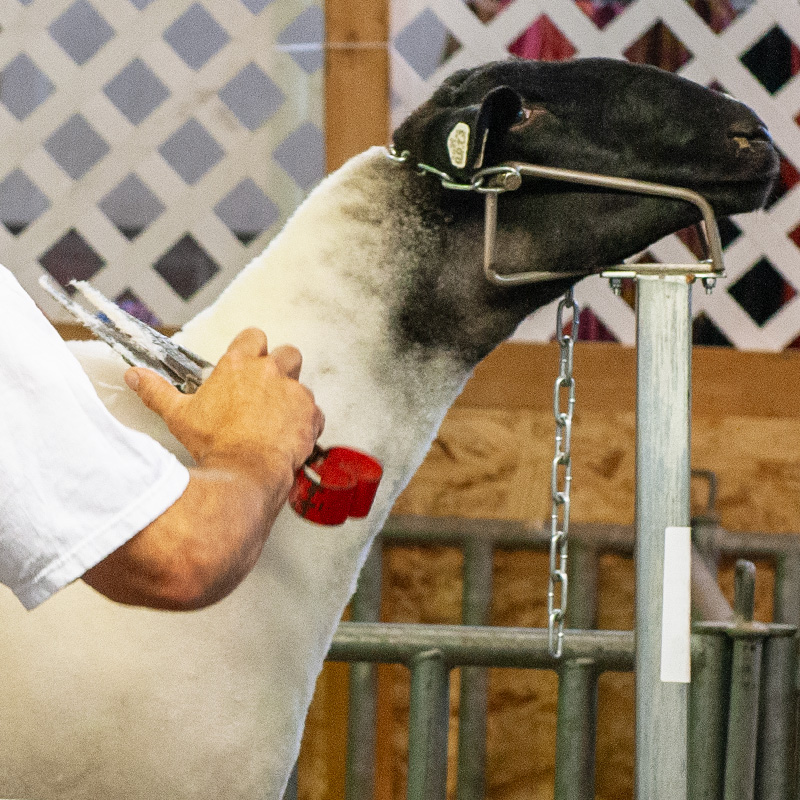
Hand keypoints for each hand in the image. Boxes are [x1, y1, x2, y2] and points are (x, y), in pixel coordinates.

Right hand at [124, 328, 323, 486]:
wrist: (243, 472)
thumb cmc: (213, 444)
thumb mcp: (178, 415)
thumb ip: (156, 391)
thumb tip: (133, 376)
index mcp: (239, 365)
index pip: (253, 336)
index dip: (252, 348)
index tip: (247, 363)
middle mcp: (271, 372)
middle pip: (287, 353)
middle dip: (282, 367)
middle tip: (269, 390)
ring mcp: (294, 392)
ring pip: (302, 386)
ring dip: (292, 400)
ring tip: (276, 421)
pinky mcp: (311, 414)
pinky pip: (315, 413)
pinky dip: (306, 423)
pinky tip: (290, 437)